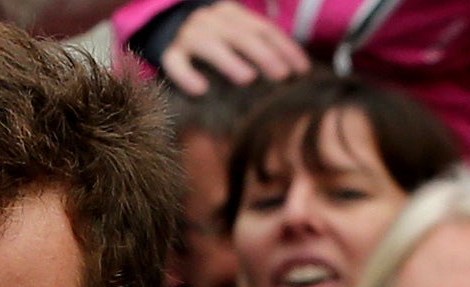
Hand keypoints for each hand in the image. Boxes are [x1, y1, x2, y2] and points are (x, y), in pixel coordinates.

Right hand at [161, 1, 309, 92]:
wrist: (167, 29)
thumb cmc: (214, 41)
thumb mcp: (237, 35)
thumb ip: (259, 46)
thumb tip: (297, 70)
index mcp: (232, 12)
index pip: (263, 28)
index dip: (285, 47)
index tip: (302, 70)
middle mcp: (211, 19)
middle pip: (241, 35)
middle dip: (264, 54)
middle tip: (281, 75)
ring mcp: (189, 35)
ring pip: (210, 45)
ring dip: (230, 61)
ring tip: (248, 79)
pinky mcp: (169, 52)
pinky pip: (176, 63)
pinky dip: (187, 75)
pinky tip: (200, 90)